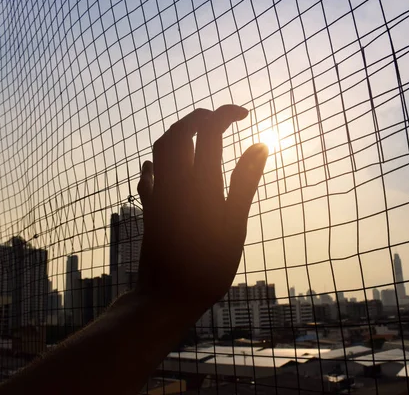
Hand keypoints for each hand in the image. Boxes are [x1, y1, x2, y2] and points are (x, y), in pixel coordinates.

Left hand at [136, 105, 267, 315]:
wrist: (167, 294)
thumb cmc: (209, 265)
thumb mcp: (235, 224)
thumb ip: (245, 182)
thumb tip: (260, 145)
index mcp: (201, 183)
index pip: (209, 131)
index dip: (225, 114)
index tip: (243, 114)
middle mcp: (176, 182)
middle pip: (179, 132)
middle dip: (198, 117)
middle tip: (219, 117)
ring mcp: (159, 195)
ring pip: (161, 149)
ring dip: (178, 133)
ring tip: (196, 134)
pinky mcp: (150, 209)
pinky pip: (148, 176)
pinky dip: (157, 162)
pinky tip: (161, 166)